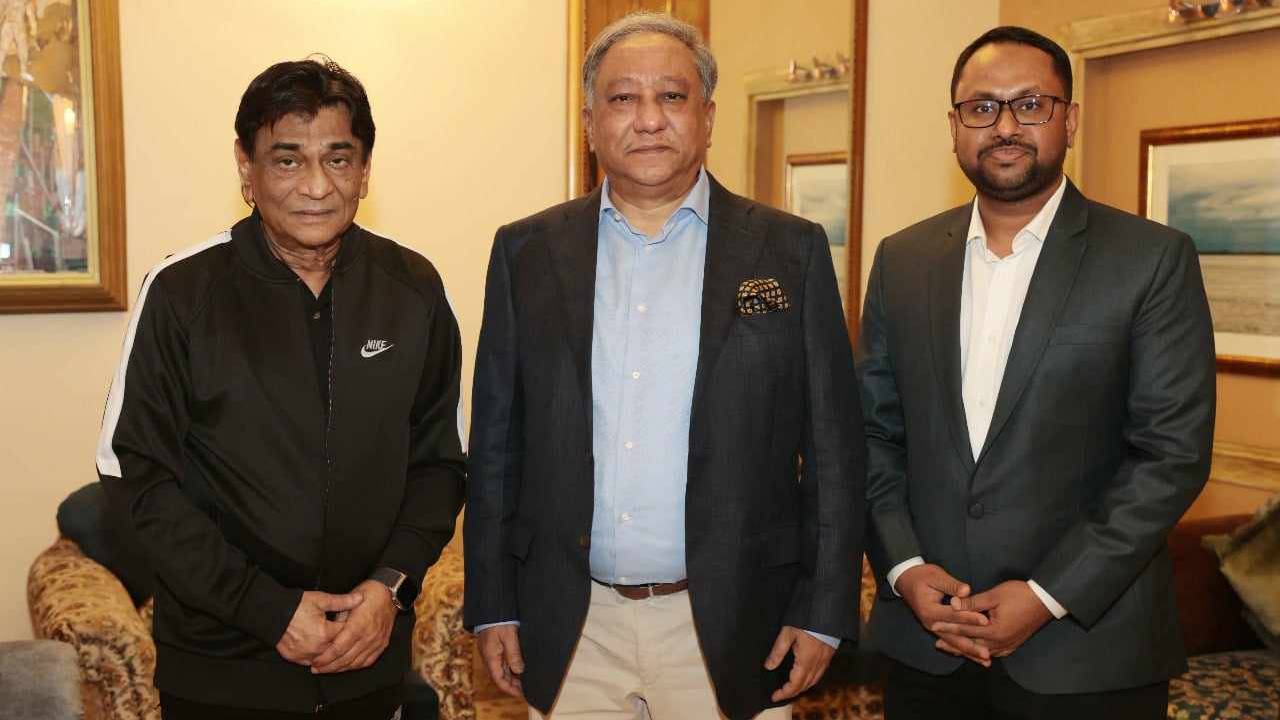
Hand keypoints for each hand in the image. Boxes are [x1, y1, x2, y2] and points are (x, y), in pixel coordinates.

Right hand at [276, 590, 363, 665]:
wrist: (273, 613)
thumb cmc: (297, 605)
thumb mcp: (321, 600)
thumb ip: (342, 601)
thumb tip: (360, 598)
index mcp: (326, 633)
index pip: (346, 635)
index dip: (352, 629)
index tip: (357, 625)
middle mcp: (317, 648)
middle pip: (337, 650)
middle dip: (344, 644)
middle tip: (351, 639)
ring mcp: (306, 655)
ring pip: (325, 659)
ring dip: (331, 655)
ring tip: (338, 649)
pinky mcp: (296, 658)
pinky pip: (311, 662)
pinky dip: (317, 658)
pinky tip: (323, 654)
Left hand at [310, 580, 396, 673]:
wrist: (388, 593)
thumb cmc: (366, 594)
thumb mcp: (347, 603)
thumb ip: (337, 621)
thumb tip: (325, 636)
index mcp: (358, 625)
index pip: (339, 648)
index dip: (326, 658)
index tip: (315, 662)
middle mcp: (369, 636)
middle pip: (346, 658)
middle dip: (330, 666)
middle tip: (317, 669)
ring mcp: (377, 642)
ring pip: (356, 663)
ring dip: (341, 668)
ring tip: (328, 670)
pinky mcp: (382, 644)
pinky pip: (368, 661)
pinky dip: (355, 666)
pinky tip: (346, 667)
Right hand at [478, 624, 525, 697]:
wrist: (491, 608)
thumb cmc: (499, 621)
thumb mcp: (509, 637)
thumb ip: (514, 654)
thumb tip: (519, 671)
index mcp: (491, 657)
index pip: (499, 680)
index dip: (510, 689)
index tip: (521, 694)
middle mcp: (489, 658)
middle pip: (500, 677)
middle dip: (513, 684)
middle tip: (527, 688)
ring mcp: (491, 654)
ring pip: (501, 670)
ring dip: (512, 677)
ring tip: (526, 680)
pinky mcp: (494, 649)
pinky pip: (502, 662)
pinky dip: (510, 668)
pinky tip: (519, 668)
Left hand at [764, 626, 835, 701]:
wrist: (827, 611)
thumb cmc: (806, 620)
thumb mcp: (788, 633)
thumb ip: (778, 651)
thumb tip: (769, 666)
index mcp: (806, 660)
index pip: (795, 684)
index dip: (784, 693)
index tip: (775, 696)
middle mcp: (817, 664)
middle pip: (805, 685)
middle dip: (792, 692)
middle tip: (780, 694)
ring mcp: (825, 660)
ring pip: (814, 681)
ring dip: (802, 687)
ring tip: (791, 688)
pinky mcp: (829, 655)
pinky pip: (820, 674)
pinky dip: (811, 680)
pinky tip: (805, 676)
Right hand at [896, 564, 990, 665]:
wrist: (906, 580)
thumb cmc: (922, 576)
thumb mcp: (936, 576)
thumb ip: (951, 585)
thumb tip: (966, 591)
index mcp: (930, 610)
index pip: (953, 615)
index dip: (970, 618)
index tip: (986, 621)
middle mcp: (931, 623)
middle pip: (954, 637)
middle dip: (972, 646)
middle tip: (987, 654)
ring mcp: (933, 628)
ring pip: (953, 644)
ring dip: (969, 653)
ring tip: (985, 662)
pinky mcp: (937, 629)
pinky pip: (952, 642)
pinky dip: (964, 650)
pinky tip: (976, 657)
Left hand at [932, 580, 1051, 660]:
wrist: (1045, 600)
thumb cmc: (1020, 594)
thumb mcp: (994, 595)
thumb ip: (972, 602)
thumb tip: (953, 604)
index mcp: (994, 631)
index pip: (965, 629)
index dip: (948, 626)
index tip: (934, 625)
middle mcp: (1000, 642)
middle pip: (972, 645)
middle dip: (954, 644)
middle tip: (937, 643)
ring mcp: (1008, 645)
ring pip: (982, 651)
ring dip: (967, 650)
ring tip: (952, 648)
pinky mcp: (1013, 644)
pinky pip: (994, 652)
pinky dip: (982, 651)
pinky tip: (976, 652)